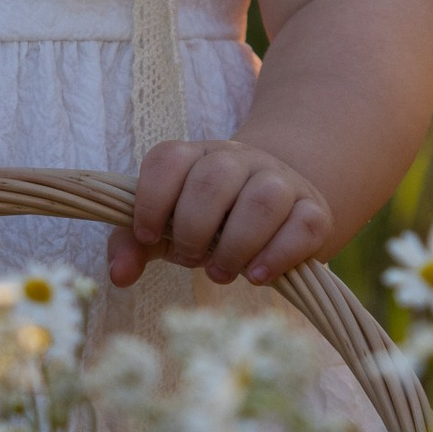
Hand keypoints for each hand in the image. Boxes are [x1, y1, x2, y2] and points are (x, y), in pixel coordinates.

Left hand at [111, 139, 332, 288]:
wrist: (276, 207)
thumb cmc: (209, 221)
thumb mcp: (167, 227)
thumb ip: (134, 245)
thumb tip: (118, 274)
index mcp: (195, 156)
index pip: (168, 159)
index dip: (151, 199)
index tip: (148, 236)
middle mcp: (239, 159)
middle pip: (214, 179)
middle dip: (194, 229)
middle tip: (191, 260)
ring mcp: (280, 180)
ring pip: (263, 199)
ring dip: (236, 245)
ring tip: (222, 273)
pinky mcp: (314, 209)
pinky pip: (304, 224)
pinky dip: (278, 254)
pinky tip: (257, 275)